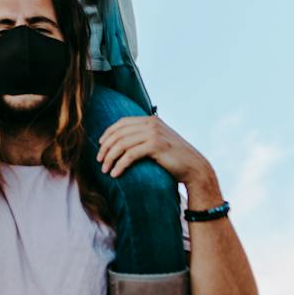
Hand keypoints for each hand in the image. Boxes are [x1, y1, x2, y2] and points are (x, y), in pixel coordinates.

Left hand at [97, 115, 220, 204]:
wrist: (194, 167)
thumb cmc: (174, 158)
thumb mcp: (159, 141)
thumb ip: (145, 136)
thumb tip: (123, 141)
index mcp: (151, 120)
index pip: (122, 122)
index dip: (108, 133)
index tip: (100, 146)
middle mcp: (151, 124)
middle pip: (119, 133)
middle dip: (106, 147)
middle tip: (99, 160)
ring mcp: (154, 134)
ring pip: (122, 144)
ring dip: (110, 158)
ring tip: (104, 170)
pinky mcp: (156, 146)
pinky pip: (130, 155)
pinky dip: (120, 165)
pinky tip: (115, 174)